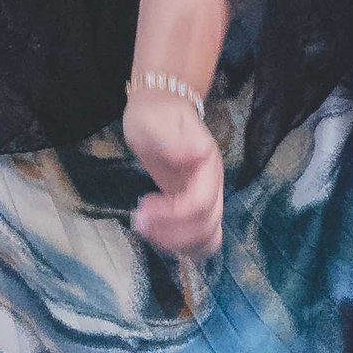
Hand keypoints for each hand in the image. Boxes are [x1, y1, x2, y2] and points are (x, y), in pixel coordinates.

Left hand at [125, 85, 224, 257]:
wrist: (161, 108)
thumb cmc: (156, 113)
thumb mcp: (155, 120)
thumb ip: (172, 139)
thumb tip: (194, 155)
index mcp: (207, 165)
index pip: (201, 203)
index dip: (173, 214)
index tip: (143, 207)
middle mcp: (213, 184)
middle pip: (206, 225)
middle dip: (172, 232)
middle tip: (139, 222)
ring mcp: (206, 197)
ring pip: (207, 236)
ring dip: (178, 243)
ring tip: (146, 230)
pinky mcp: (194, 206)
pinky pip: (201, 237)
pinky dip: (183, 245)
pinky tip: (159, 236)